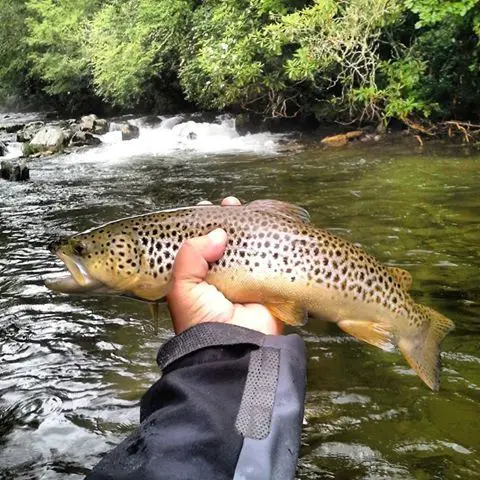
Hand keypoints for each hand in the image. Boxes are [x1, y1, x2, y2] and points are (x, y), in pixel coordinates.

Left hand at [166, 196, 282, 335]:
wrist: (236, 346)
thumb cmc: (202, 320)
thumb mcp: (183, 287)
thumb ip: (191, 255)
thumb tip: (218, 234)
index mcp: (197, 276)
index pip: (198, 243)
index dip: (202, 224)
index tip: (206, 207)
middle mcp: (220, 274)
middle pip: (225, 240)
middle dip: (228, 220)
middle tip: (231, 206)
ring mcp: (244, 277)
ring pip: (247, 244)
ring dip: (249, 226)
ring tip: (247, 208)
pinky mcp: (265, 281)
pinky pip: (269, 256)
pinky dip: (269, 240)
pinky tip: (269, 224)